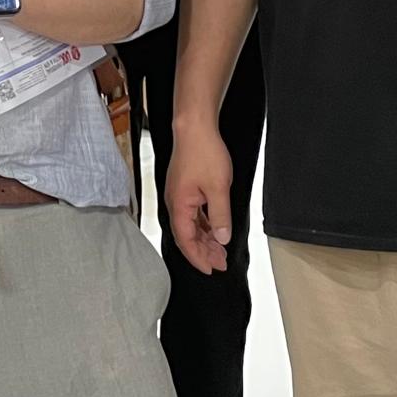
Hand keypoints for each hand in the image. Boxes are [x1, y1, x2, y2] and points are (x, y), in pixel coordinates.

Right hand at [165, 122, 235, 273]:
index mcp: (179, 206)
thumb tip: (222, 238)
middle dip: (203, 252)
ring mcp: (179, 195)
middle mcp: (174, 203)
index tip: (211, 269)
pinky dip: (203, 225)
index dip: (198, 258)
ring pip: (190, 225)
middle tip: (220, 263)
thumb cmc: (203, 152)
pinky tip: (214, 229)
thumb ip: (220, 216)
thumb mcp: (218, 188)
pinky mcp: (184, 188)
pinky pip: (192, 214)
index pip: (186, 241)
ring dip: (204, 239)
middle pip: (186, 236)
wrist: (194, 127)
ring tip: (220, 250)